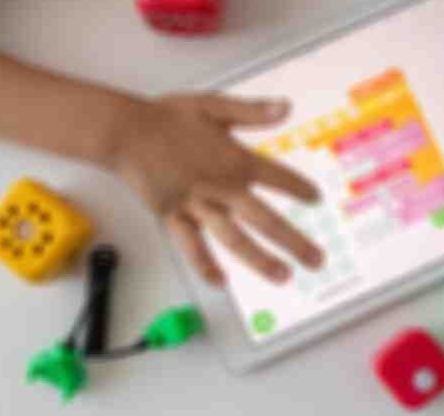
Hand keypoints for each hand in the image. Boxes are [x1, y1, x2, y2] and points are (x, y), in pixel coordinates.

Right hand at [110, 93, 324, 285]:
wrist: (126, 131)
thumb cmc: (168, 116)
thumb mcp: (214, 105)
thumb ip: (252, 112)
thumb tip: (287, 107)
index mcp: (235, 160)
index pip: (278, 178)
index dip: (300, 189)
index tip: (316, 199)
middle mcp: (221, 187)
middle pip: (266, 220)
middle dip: (294, 241)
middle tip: (317, 260)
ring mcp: (198, 205)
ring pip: (234, 238)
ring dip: (260, 260)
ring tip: (282, 277)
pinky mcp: (173, 216)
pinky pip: (191, 245)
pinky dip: (205, 264)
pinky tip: (220, 282)